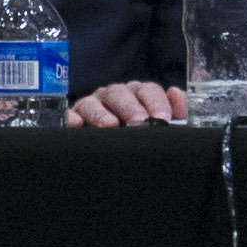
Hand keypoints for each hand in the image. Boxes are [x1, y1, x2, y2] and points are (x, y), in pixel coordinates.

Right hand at [66, 80, 190, 125]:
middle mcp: (113, 97)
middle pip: (120, 93)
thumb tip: (176, 93)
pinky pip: (69, 115)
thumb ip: (176, 111)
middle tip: (140, 122)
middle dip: (130, 107)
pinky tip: (77, 124)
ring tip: (110, 125)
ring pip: (93, 103)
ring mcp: (91, 106)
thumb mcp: (160, 124)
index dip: (156, 102)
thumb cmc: (139, 136)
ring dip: (102, 113)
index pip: (147, 90)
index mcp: (136, 95)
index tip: (163, 118)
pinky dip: (72, 117)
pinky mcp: (73, 119)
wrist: (113, 156)